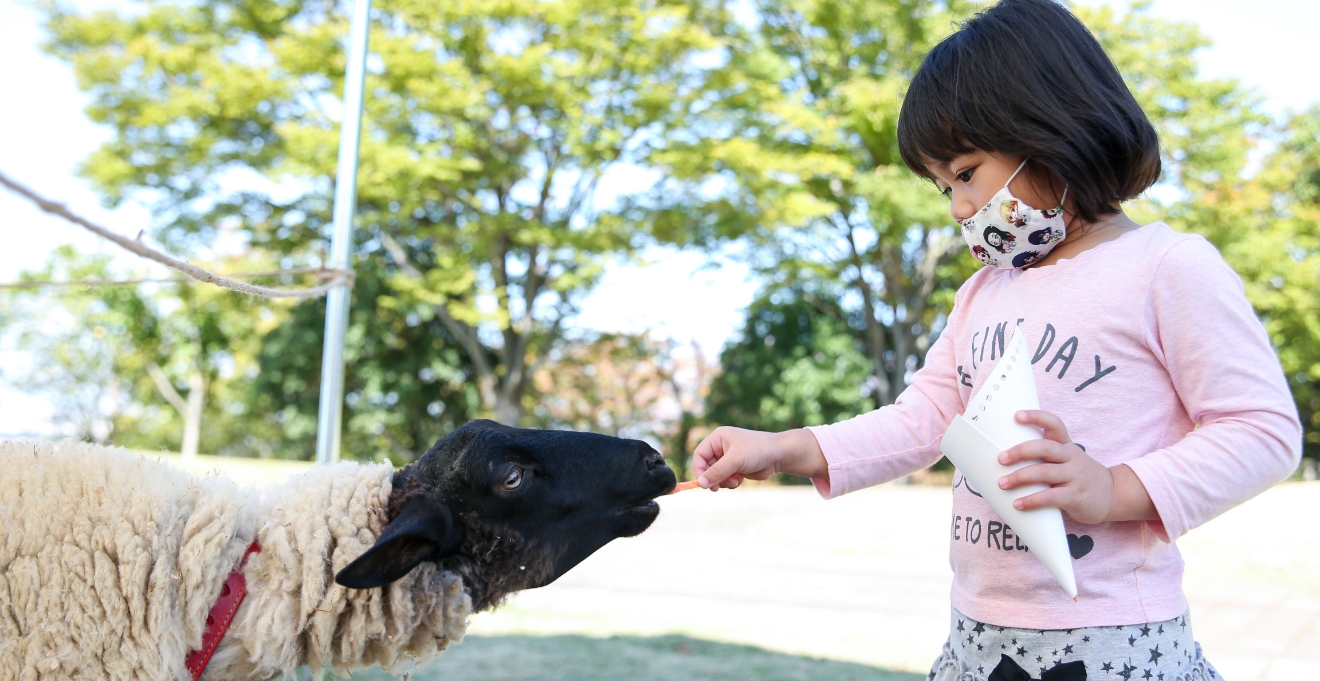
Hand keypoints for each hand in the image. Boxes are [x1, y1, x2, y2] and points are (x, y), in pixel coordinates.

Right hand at [692, 427, 826, 489]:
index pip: (700, 455)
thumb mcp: (734, 461)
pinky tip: (740, 480)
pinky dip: (730, 482)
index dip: (699, 469)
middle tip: (716, 488)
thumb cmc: (756, 451)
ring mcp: (728, 458)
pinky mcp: (736, 468)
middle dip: (713, 478)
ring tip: (734, 481)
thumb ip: (716, 472)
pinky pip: (725, 479)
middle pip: (706, 466)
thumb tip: (700, 484)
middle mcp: (721, 447)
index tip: (703, 483)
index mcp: (717, 438)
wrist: (778, 455)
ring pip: (716, 475)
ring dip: (722, 481)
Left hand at [996, 410, 1115, 523]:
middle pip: (1046, 448)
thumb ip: (1044, 457)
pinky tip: (1018, 504)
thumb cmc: (1078, 476)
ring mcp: (1075, 476)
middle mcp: (1071, 457)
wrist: (1112, 495)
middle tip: (1001, 459)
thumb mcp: (1066, 460)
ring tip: (1003, 483)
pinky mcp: (1077, 496)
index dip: (1036, 417)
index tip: (1016, 415)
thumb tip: (1005, 460)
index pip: (1054, 424)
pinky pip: (1052, 497)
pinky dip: (1033, 500)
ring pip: (1046, 472)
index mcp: (1067, 445)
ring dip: (1021, 477)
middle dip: (1021, 452)